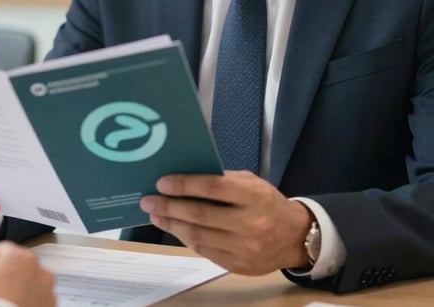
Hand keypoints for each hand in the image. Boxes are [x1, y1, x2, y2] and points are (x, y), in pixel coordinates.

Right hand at [0, 241, 55, 306]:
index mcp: (19, 256)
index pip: (3, 249)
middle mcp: (37, 268)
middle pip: (20, 265)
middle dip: (8, 273)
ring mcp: (46, 288)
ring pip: (32, 282)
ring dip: (21, 287)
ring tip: (6, 300)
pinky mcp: (50, 306)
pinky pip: (39, 299)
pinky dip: (30, 301)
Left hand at [140, 171, 311, 274]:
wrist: (295, 237)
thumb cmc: (266, 202)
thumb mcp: (250, 183)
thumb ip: (221, 180)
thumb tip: (183, 178)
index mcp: (253, 197)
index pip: (212, 187)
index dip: (184, 184)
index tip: (162, 183)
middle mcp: (251, 224)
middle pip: (200, 214)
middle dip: (169, 206)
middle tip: (148, 200)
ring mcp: (245, 248)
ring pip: (198, 236)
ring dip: (172, 224)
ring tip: (156, 214)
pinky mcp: (240, 266)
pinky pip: (205, 251)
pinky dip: (185, 238)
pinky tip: (174, 228)